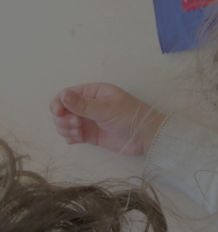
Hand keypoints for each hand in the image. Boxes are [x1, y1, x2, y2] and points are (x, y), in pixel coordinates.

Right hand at [50, 83, 164, 155]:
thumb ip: (83, 105)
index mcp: (94, 92)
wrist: (146, 137)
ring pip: (65, 123)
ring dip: (66, 128)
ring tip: (79, 133)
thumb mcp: (106, 109)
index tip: (58, 112)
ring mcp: (89, 120)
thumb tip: (63, 94)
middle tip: (76, 124)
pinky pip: (72, 135)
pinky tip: (78, 139)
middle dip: (63, 118)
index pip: (67, 94)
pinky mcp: (91, 135)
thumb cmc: (131, 116)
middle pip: (63, 110)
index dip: (59, 103)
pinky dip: (70, 137)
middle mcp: (89, 105)